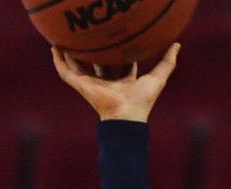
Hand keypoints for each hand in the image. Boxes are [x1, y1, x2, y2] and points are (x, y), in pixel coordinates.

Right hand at [52, 44, 179, 122]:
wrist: (126, 115)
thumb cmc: (142, 100)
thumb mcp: (158, 77)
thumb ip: (167, 61)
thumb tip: (177, 44)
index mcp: (123, 80)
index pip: (120, 62)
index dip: (119, 49)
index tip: (117, 34)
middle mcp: (106, 81)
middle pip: (98, 61)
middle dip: (94, 48)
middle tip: (90, 31)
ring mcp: (91, 83)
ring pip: (78, 64)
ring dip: (71, 51)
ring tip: (65, 34)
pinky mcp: (80, 85)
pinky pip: (65, 71)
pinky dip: (59, 60)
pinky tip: (54, 47)